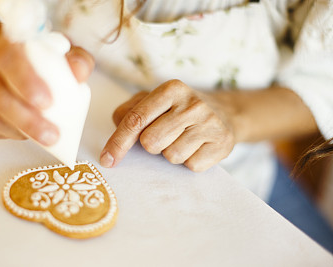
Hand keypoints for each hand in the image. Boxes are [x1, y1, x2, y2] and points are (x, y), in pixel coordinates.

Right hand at [0, 22, 94, 144]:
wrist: (7, 55)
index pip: (7, 57)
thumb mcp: (62, 51)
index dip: (25, 81)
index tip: (47, 103)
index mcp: (2, 39)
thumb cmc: (37, 56)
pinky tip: (21, 135)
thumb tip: (79, 73)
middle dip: (25, 119)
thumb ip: (75, 60)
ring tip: (42, 138)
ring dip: (16, 130)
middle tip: (51, 135)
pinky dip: (1, 133)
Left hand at [100, 80, 235, 171]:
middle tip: (165, 135)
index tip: (107, 160)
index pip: (136, 120)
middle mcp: (192, 103)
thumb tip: (118, 126)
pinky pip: (191, 166)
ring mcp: (210, 123)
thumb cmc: (180, 110)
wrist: (225, 113)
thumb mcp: (154, 101)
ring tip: (183, 140)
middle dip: (152, 145)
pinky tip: (197, 147)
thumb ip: (130, 111)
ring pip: (171, 156)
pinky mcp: (223, 143)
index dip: (118, 142)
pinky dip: (189, 161)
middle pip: (151, 142)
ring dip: (171, 153)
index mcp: (171, 89)